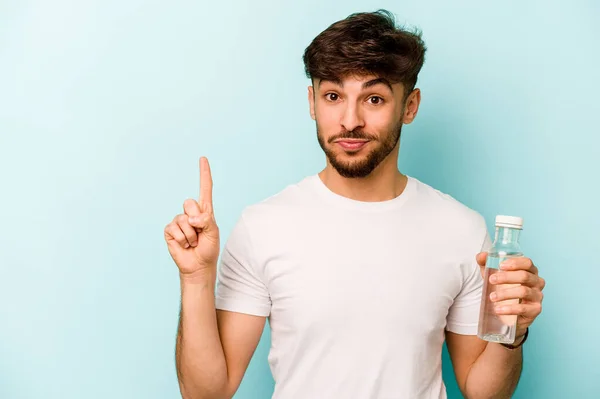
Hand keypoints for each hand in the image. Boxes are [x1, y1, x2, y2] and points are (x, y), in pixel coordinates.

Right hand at [164, 157, 219, 278]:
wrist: (198, 266)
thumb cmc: (208, 248)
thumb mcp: (213, 232)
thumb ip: (206, 221)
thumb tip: (191, 217)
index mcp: (205, 211)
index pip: (205, 188)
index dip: (204, 173)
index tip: (203, 158)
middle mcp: (191, 213)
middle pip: (190, 203)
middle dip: (196, 220)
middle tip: (199, 233)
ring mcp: (179, 220)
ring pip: (183, 219)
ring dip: (191, 235)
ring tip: (193, 242)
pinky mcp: (170, 230)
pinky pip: (174, 228)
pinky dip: (182, 239)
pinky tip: (185, 245)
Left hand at [477, 253, 545, 339]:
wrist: (507, 311)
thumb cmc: (502, 288)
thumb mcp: (492, 274)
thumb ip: (486, 263)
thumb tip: (481, 255)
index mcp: (529, 270)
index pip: (527, 262)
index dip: (515, 263)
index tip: (501, 266)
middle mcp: (536, 282)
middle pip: (524, 276)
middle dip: (506, 277)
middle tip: (491, 280)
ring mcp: (537, 296)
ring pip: (524, 291)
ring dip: (505, 294)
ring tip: (492, 297)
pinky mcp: (535, 309)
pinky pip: (524, 308)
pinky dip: (509, 309)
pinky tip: (498, 309)